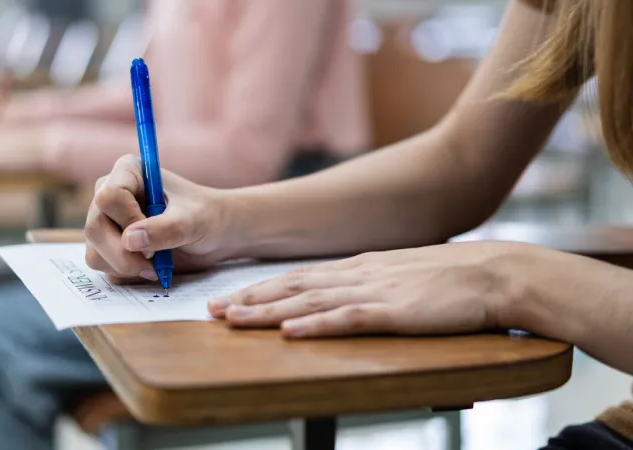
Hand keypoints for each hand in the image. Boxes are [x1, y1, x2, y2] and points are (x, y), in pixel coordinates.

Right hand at [85, 155, 238, 283]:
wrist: (214, 234)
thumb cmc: (207, 216)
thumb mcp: (193, 221)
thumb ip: (165, 229)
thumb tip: (130, 240)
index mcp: (129, 172)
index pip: (108, 196)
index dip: (128, 220)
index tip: (154, 230)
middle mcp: (111, 194)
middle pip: (95, 228)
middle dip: (123, 253)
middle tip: (153, 262)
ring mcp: (106, 221)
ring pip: (94, 252)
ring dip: (124, 266)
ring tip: (155, 264)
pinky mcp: (109, 245)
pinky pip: (103, 266)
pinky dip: (125, 273)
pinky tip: (149, 267)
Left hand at [207, 242, 521, 337]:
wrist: (495, 271)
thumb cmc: (452, 277)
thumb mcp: (401, 274)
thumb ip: (370, 283)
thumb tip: (342, 295)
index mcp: (360, 267)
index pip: (300, 278)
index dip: (263, 288)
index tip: (233, 297)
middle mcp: (358, 274)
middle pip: (293, 287)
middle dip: (250, 298)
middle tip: (213, 309)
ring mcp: (375, 291)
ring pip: (309, 302)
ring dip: (268, 311)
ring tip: (234, 319)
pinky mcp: (395, 311)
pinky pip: (348, 319)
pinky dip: (316, 325)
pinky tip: (291, 330)